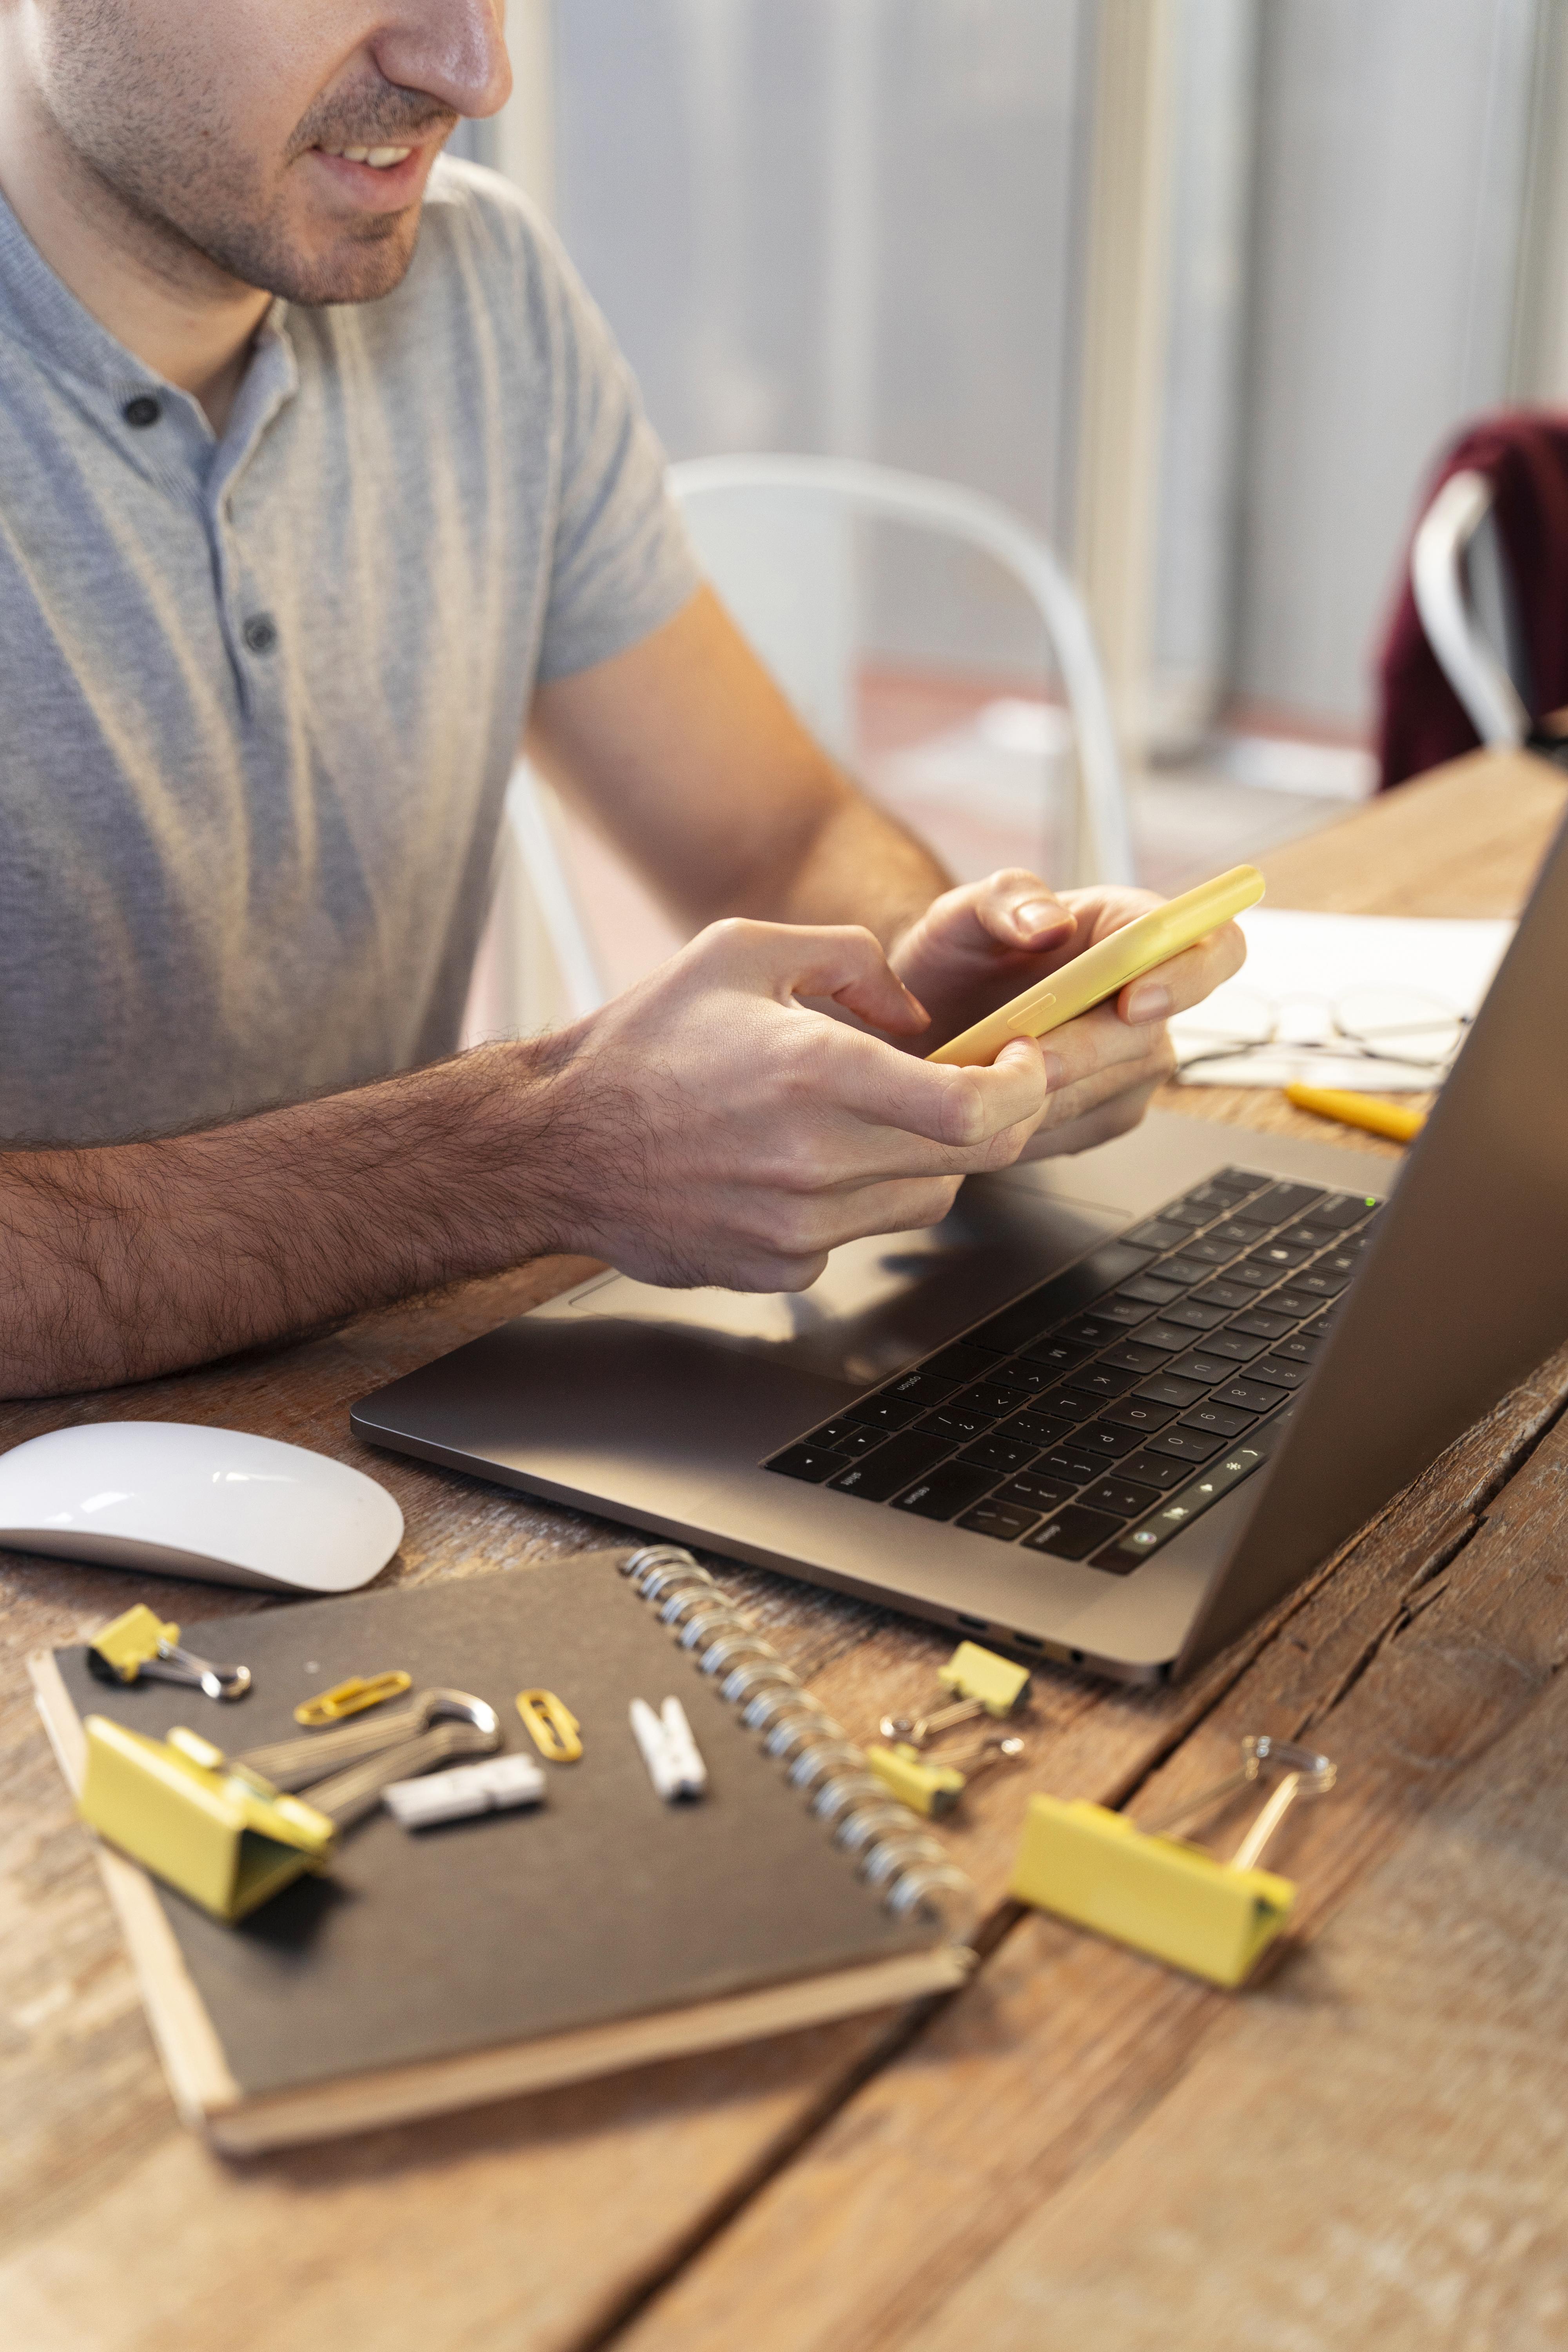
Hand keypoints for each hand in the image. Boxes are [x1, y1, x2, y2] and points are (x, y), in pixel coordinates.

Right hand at [539, 918, 1051, 1289]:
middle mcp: (815, 1159)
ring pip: (922, 1201)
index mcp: (816, 1072)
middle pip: (972, 1162)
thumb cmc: (642, 1044)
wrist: (554, 1145)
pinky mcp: (778, 1268)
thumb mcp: (739, 951)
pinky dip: (854, 1201)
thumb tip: (916, 1011)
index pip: (974, 1109)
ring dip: (923, 1159)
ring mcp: (798, 1226)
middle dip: (998, 1121)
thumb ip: (848, 956)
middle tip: (979, 1087)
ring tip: (869, 1118)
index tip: (1023, 1062)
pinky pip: (857, 1236)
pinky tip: (799, 1165)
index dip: (1025, 1089)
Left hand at [887, 869, 1247, 1158]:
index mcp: (1130, 927)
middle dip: (1084, 1051)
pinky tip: (996, 1099)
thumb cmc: (953, 958)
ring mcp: (1133, 1062)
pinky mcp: (1105, 1111)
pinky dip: (1034, 1119)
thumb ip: (1006, 900)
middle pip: (1152, 1039)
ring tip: (987, 1071)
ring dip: (1048, 1088)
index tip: (1132, 1001)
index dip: (1187, 977)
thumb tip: (1052, 921)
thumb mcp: (961, 912)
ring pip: (1113, 1091)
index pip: (1213, 946)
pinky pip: (1080, 1126)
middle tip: (1022, 1056)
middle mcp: (1147, 997)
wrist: (924, 1025)